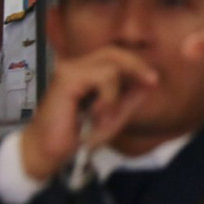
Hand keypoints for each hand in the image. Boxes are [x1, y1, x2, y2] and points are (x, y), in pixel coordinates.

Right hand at [20, 48, 158, 180]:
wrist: (49, 151)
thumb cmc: (77, 135)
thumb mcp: (113, 117)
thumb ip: (130, 99)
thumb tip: (149, 82)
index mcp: (85, 72)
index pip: (115, 56)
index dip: (137, 64)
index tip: (154, 81)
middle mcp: (75, 66)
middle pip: (114, 52)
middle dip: (137, 65)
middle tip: (151, 82)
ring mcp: (69, 70)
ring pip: (111, 66)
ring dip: (116, 94)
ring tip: (103, 114)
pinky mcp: (66, 79)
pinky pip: (103, 78)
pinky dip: (108, 97)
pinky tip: (96, 112)